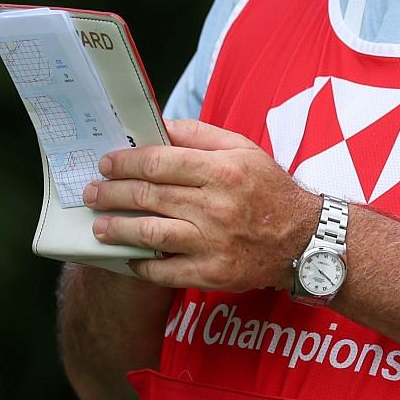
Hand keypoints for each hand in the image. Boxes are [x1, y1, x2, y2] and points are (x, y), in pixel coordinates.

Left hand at [86, 119, 319, 291]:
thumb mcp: (245, 150)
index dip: (126, 162)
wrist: (306, 240)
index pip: (160, 162)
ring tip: (100, 226)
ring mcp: (214, 242)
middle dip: (112, 193)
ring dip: (117, 229)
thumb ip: (201, 135)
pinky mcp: (213, 273)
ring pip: (150, 233)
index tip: (106, 163)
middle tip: (93, 192)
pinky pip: (165, 271)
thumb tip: (159, 126)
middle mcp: (217, 205)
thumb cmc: (271, 191)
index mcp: (224, 170)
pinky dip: (141, 265)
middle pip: (149, 196)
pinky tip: (129, 257)